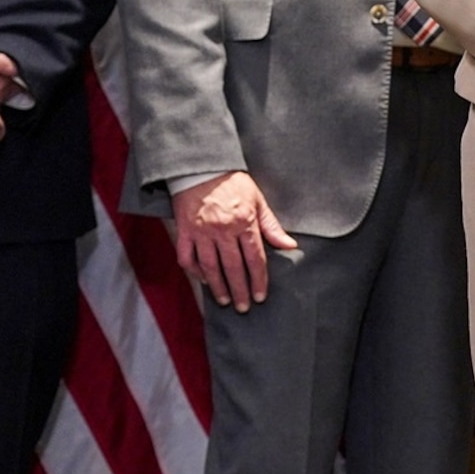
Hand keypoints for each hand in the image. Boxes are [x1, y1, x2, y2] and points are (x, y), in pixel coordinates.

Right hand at [169, 169, 298, 310]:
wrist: (201, 166)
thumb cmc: (233, 182)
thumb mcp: (257, 200)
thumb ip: (272, 226)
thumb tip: (290, 245)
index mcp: (244, 223)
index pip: (255, 259)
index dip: (258, 280)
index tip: (260, 296)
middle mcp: (223, 230)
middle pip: (233, 267)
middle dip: (240, 290)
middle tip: (244, 307)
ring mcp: (202, 231)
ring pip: (210, 266)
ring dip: (218, 286)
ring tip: (225, 300)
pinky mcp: (184, 230)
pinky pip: (186, 256)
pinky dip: (193, 270)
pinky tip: (202, 280)